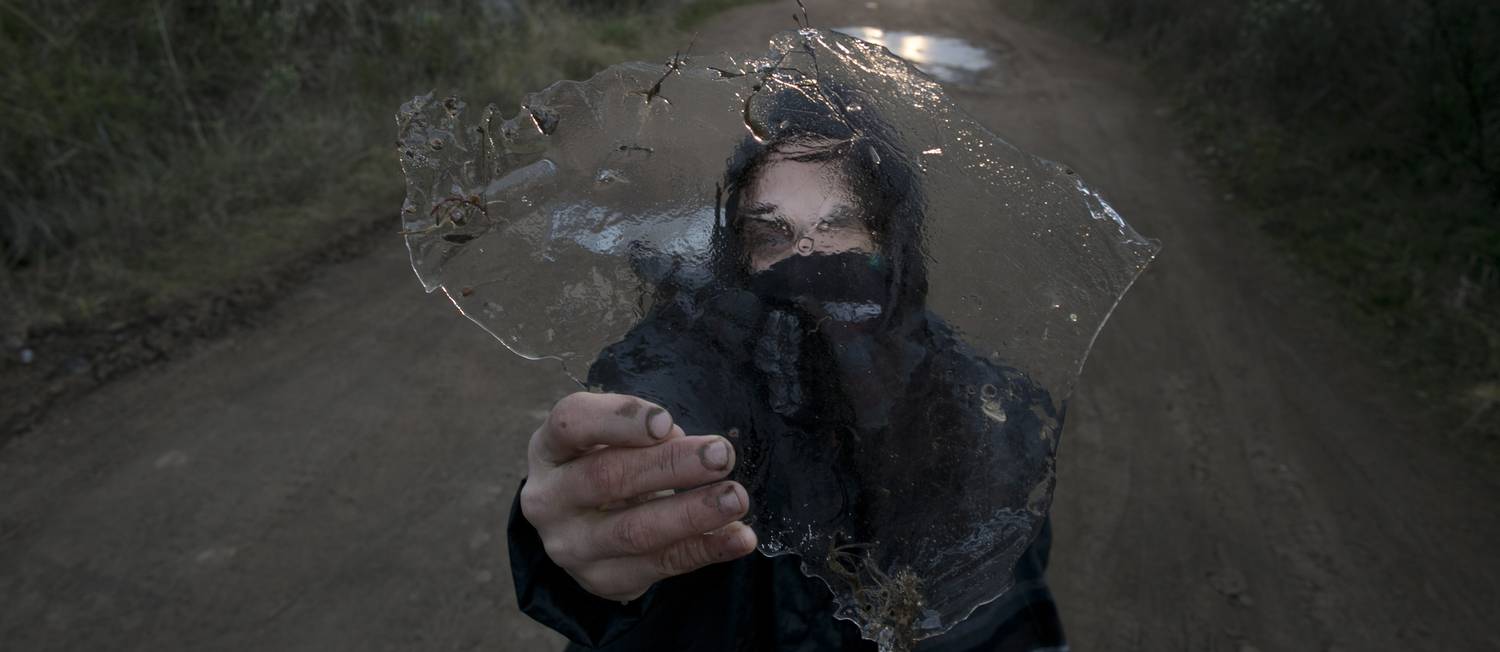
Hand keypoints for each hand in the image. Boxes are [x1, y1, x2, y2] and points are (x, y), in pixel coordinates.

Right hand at [519, 392, 757, 601]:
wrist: (580, 527)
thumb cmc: (603, 463)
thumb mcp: (610, 437)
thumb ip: (643, 435)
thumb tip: (691, 447)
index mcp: (548, 449)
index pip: (572, 424)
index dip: (619, 419)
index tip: (666, 421)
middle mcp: (548, 499)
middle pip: (607, 478)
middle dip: (670, 465)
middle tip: (721, 455)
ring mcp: (570, 546)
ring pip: (634, 531)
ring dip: (692, 513)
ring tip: (735, 498)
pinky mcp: (601, 580)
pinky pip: (660, 565)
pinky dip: (706, 549)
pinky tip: (739, 537)